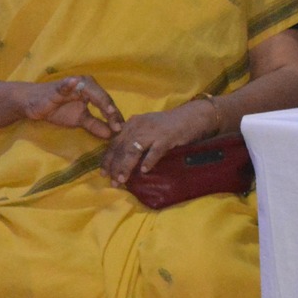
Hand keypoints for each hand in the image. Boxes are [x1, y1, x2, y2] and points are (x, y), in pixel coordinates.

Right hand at [16, 74, 122, 138]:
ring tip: (109, 110)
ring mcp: (74, 84)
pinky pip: (65, 86)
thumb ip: (95, 125)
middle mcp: (87, 85)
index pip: (108, 105)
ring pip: (90, 92)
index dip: (115, 117)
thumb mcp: (79, 120)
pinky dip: (70, 84)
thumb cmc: (57, 109)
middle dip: (111, 112)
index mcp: (94, 92)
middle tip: (119, 126)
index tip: (122, 131)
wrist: (32, 104)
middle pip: (103, 99)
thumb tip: (111, 135)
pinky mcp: (59, 87)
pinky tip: (75, 83)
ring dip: (100, 100)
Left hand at [101, 100, 217, 183]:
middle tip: (112, 182)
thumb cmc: (171, 124)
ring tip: (122, 180)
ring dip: (126, 166)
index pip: (114, 143)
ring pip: (133, 150)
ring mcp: (153, 131)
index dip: (108, 159)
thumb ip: (135, 138)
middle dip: (114, 166)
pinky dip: (149, 161)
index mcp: (132, 124)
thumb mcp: (148, 128)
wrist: (194, 115)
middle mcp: (139, 126)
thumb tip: (122, 159)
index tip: (103, 173)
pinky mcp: (167, 136)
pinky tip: (145, 171)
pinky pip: (155, 151)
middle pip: (121, 148)